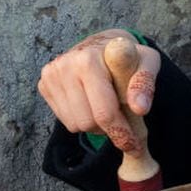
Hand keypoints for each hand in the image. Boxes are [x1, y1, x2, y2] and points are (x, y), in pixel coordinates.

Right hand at [37, 29, 161, 152]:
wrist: (102, 45)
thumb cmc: (127, 58)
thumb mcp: (147, 62)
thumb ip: (144, 83)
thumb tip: (140, 108)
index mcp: (88, 59)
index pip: (104, 111)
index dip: (121, 131)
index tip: (134, 145)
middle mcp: (64, 65)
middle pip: (88, 123)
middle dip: (109, 127)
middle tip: (122, 116)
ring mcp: (51, 75)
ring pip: (75, 125)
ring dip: (94, 124)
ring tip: (105, 105)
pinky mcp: (44, 85)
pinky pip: (65, 120)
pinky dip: (81, 118)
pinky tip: (89, 102)